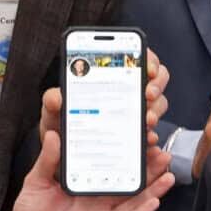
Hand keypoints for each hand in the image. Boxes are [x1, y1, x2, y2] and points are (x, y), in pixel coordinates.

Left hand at [0, 102, 173, 210]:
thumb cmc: (29, 210)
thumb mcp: (38, 179)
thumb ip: (48, 159)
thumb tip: (54, 133)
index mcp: (89, 183)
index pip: (115, 166)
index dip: (131, 155)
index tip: (144, 140)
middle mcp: (101, 199)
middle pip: (132, 182)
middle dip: (150, 169)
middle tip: (164, 152)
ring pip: (136, 201)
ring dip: (153, 188)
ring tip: (169, 173)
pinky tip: (155, 200)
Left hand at [41, 55, 168, 148]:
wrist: (60, 153)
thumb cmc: (60, 124)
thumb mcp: (53, 110)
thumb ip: (52, 101)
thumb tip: (56, 97)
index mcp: (109, 76)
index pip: (137, 58)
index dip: (148, 59)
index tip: (147, 68)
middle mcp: (128, 91)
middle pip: (156, 79)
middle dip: (157, 85)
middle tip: (147, 94)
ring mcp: (135, 113)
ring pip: (158, 104)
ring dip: (155, 110)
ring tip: (145, 120)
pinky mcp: (137, 135)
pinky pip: (152, 132)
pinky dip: (152, 135)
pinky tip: (148, 139)